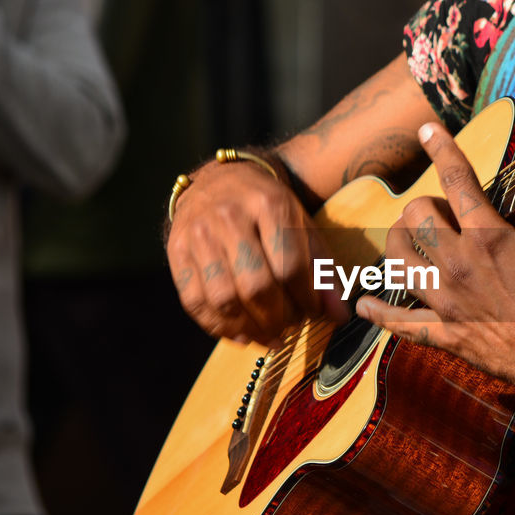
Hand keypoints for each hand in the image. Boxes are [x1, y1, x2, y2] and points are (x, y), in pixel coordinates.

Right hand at [166, 159, 347, 345]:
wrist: (219, 180)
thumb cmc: (268, 210)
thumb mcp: (302, 227)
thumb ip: (322, 270)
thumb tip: (339, 315)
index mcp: (269, 204)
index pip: (290, 267)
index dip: (306, 300)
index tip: (313, 312)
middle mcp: (229, 216)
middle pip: (256, 286)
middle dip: (278, 318)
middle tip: (289, 326)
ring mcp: (198, 233)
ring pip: (224, 298)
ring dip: (249, 328)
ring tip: (268, 334)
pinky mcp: (175, 250)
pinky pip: (194, 301)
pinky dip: (218, 327)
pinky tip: (240, 333)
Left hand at [356, 123, 514, 396]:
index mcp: (490, 237)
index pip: (457, 179)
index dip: (441, 148)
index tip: (428, 130)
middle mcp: (459, 265)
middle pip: (416, 216)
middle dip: (426, 204)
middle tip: (443, 210)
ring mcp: (446, 301)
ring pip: (397, 260)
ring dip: (398, 242)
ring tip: (409, 237)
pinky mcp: (443, 333)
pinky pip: (398, 322)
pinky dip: (378, 312)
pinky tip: (363, 301)